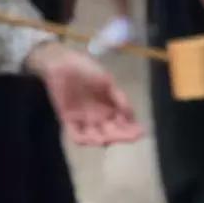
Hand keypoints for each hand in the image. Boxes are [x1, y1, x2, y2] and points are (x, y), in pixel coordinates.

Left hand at [26, 43, 143, 145]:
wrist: (62, 62)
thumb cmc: (86, 68)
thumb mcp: (107, 80)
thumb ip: (119, 97)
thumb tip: (130, 115)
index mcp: (110, 108)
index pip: (124, 124)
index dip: (132, 130)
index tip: (141, 132)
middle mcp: (99, 117)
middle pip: (112, 134)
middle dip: (122, 136)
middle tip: (130, 137)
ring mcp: (84, 120)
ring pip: (96, 138)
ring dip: (104, 140)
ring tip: (107, 139)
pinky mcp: (69, 120)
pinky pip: (76, 135)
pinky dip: (83, 140)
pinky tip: (92, 139)